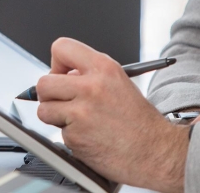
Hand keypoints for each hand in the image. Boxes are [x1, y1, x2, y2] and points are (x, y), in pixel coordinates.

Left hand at [35, 38, 187, 192]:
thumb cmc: (138, 120)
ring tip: (78, 121)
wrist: (156, 152)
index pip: (61, 47)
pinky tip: (89, 136)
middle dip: (48, 94)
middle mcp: (91, 87)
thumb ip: (89, 73)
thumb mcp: (119, 82)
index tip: (60, 74)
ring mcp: (81, 113)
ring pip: (44, 110)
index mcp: (104, 68)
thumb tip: (59, 74)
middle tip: (61, 101)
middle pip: (43, 83)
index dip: (56, 63)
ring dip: (56, 117)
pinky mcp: (75, 137)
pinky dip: (70, 136)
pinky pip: (58, 133)